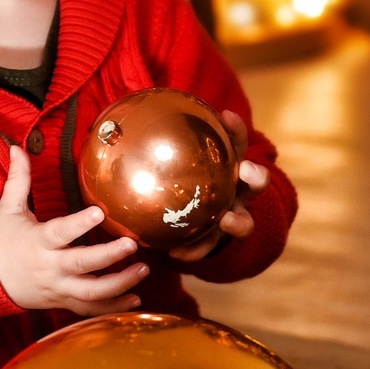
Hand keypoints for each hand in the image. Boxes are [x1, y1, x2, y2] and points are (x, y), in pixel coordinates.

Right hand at [0, 145, 147, 312]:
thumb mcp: (7, 209)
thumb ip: (18, 179)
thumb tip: (17, 147)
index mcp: (38, 242)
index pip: (60, 232)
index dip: (79, 224)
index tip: (99, 213)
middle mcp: (49, 267)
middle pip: (82, 265)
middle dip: (109, 256)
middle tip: (132, 244)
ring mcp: (57, 288)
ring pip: (91, 292)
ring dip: (120, 284)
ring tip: (143, 270)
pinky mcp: (62, 302)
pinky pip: (89, 309)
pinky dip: (113, 307)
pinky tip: (135, 298)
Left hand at [166, 108, 270, 264]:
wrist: (192, 222)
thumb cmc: (180, 182)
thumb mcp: (172, 163)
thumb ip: (152, 149)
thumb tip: (111, 126)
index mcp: (229, 167)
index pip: (237, 143)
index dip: (236, 130)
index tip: (227, 116)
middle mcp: (238, 192)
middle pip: (257, 182)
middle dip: (256, 175)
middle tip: (245, 170)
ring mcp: (231, 218)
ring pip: (244, 223)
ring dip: (237, 221)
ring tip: (225, 220)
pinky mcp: (216, 243)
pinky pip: (207, 249)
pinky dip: (194, 251)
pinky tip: (175, 253)